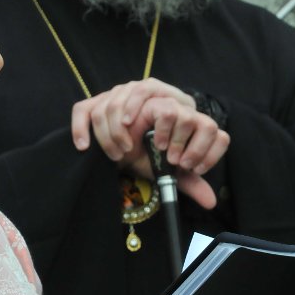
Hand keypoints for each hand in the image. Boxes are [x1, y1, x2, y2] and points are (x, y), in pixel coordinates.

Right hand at [70, 77, 228, 208]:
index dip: (179, 136)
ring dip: (112, 134)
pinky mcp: (95, 100)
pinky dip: (82, 128)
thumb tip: (211, 202)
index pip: (180, 112)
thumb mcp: (171, 167)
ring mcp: (120, 92)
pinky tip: (84, 146)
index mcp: (173, 105)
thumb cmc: (153, 153)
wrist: (133, 138)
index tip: (173, 159)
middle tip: (136, 153)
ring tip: (117, 155)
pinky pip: (85, 109)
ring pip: (113, 104)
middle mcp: (147, 93)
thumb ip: (190, 181)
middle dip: (145, 131)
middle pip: (154, 102)